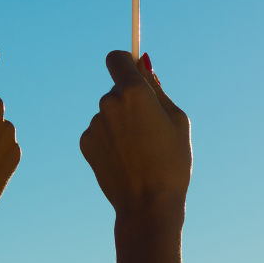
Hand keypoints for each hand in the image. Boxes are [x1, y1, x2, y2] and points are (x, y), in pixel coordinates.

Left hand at [80, 52, 191, 224]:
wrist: (148, 204)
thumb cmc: (172, 161)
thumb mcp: (178, 120)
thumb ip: (157, 89)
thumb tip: (143, 65)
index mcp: (133, 92)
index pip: (116, 58)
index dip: (125, 62)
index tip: (133, 72)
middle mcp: (108, 102)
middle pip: (115, 88)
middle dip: (129, 99)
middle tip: (149, 126)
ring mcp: (94, 123)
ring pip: (108, 112)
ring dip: (120, 121)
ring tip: (139, 149)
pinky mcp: (85, 142)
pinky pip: (100, 130)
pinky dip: (110, 139)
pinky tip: (125, 159)